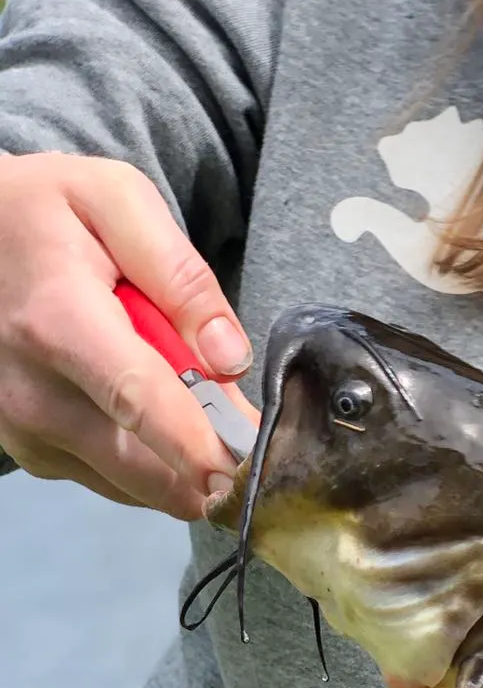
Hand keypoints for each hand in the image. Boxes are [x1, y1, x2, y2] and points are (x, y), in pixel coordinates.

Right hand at [0, 152, 252, 520]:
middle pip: (144, 467)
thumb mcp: (118, 202)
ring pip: (137, 485)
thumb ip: (182, 277)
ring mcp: (24, 429)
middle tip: (253, 446)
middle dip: (213, 470)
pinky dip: (152, 464)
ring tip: (194, 407)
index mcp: (58, 322)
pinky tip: (153, 417)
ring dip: (183, 466)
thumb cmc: (49, 211)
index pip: (139, 403)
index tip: (249, 480)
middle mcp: (32, 390)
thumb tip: (230, 359)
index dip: (199, 449)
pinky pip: (114, 481)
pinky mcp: (32, 452)